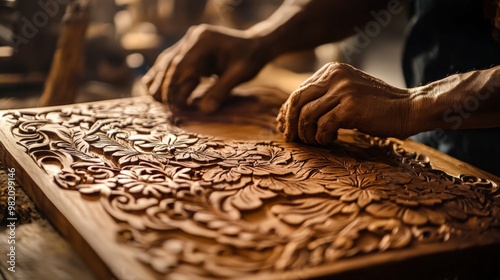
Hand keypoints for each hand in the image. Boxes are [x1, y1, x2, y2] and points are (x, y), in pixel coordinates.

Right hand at [142, 24, 267, 112]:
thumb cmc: (250, 59)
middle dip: (165, 88)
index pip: (180, 66)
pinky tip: (160, 94)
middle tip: (167, 110)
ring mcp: (188, 42)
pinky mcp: (188, 50)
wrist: (256, 46)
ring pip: (165, 64)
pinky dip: (165, 79)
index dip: (174, 88)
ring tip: (160, 105)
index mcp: (203, 41)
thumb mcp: (240, 75)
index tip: (174, 108)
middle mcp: (191, 38)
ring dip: (161, 84)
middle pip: (169, 64)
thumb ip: (221, 91)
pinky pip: (170, 64)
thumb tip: (204, 111)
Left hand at [277, 62, 412, 143]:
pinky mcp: (350, 107)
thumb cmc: (377, 106)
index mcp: (332, 70)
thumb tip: (293, 113)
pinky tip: (328, 140)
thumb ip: (325, 96)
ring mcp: (343, 90)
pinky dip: (321, 137)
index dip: (288, 111)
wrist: (409, 108)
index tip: (285, 127)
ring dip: (306, 133)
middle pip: (297, 101)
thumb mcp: (348, 92)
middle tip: (291, 138)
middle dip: (290, 123)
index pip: (298, 91)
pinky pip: (323, 125)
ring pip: (307, 115)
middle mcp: (335, 76)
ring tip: (313, 141)